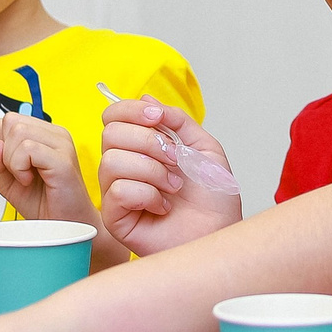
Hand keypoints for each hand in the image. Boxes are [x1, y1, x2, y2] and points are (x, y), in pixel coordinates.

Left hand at [0, 114, 96, 226]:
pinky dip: (20, 168)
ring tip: (26, 177)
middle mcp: (54, 135)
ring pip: (17, 131)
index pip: (8, 120)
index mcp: (44, 134)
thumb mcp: (6, 182)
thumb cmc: (43, 203)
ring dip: (12, 161)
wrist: (64, 225)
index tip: (15, 166)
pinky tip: (29, 179)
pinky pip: (27, 148)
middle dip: (5, 151)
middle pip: (11, 121)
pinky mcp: (62, 159)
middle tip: (20, 172)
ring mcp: (61, 144)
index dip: (2, 145)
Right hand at [96, 96, 241, 253]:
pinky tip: (163, 206)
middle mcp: (124, 167)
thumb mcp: (204, 148)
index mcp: (140, 148)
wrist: (220, 232)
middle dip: (149, 141)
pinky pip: (117, 191)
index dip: (130, 110)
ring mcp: (117, 192)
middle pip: (110, 133)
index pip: (113, 117)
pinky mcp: (115, 218)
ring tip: (174, 186)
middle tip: (175, 159)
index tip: (157, 116)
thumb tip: (147, 99)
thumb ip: (177, 121)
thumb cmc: (214, 199)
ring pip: (112, 161)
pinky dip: (148, 195)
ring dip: (153, 170)